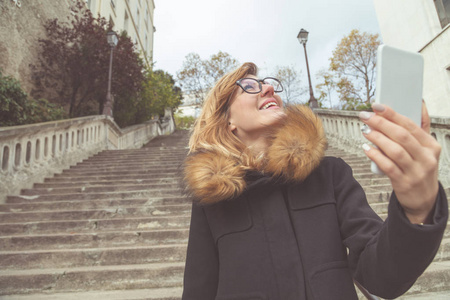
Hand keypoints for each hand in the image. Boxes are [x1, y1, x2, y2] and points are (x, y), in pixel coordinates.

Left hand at [359, 102, 440, 223]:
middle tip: (365, 116)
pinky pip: (388, 167)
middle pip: (402, 136)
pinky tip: (366, 148)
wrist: (424, 199)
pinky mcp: (404, 183)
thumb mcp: (426, 149)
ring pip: (395, 151)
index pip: (411, 125)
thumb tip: (419, 103)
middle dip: (381, 123)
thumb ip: (421, 127)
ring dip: (377, 138)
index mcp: (432, 146)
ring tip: (365, 130)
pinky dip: (376, 156)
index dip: (392, 114)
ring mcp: (416, 172)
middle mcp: (426, 158)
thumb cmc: (420, 168)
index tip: (377, 106)